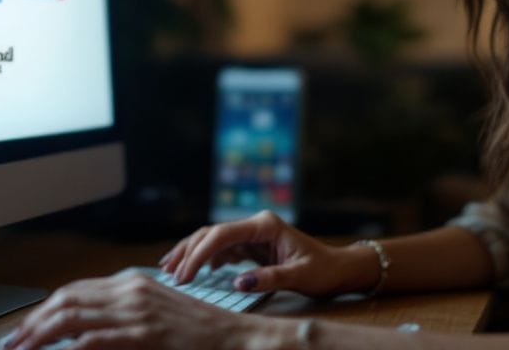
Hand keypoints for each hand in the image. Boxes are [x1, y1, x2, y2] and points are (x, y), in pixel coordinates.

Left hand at [4, 269, 280, 349]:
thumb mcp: (155, 314)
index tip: (24, 327)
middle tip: (12, 342)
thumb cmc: (196, 331)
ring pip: (72, 317)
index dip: (43, 308)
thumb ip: (122, 314)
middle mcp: (131, 291)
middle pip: (66, 300)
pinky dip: (71, 347)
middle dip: (33, 322)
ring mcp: (137, 312)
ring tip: (21, 349)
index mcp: (133, 283)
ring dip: (40, 334)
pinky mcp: (145, 334)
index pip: (74, 290)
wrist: (233, 337)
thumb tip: (84, 329)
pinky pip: (95, 339)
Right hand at [160, 210, 356, 296]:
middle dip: (189, 252)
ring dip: (192, 252)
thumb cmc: (323, 270)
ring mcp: (253, 234)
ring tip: (170, 268)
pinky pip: (222, 248)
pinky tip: (193, 270)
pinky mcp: (252, 246)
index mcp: (266, 225)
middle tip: (170, 274)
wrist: (338, 268)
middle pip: (212, 233)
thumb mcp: (299, 277)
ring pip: (213, 239)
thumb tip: (237, 283)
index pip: (222, 234)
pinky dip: (205, 258)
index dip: (199, 253)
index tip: (184, 274)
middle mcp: (256, 225)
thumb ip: (269, 278)